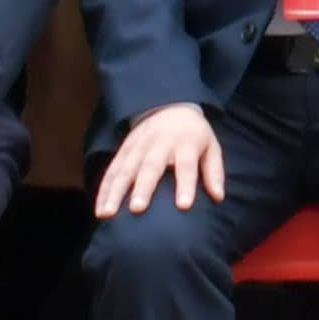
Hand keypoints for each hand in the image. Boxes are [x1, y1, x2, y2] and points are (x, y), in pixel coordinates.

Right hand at [98, 100, 225, 217]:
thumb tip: (219, 197)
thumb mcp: (211, 146)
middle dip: (143, 188)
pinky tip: (100, 209)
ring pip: (124, 169)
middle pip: (150, 166)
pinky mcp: (123, 149)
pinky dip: (104, 190)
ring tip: (108, 214)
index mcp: (185, 142)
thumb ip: (213, 171)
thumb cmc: (193, 134)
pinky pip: (111, 170)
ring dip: (115, 192)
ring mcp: (138, 146)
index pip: (186, 164)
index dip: (185, 184)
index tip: (184, 205)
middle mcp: (159, 143)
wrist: (169, 105)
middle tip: (138, 209)